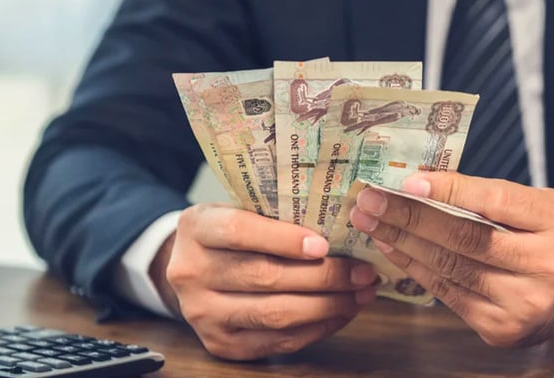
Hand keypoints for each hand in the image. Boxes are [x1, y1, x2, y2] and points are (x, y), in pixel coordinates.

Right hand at [149, 203, 376, 359]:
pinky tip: (341, 312)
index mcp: (197, 228)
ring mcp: (202, 314)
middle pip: (265, 277)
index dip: (284, 239)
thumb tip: (342, 224)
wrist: (192, 269)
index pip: (239, 232)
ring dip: (327, 306)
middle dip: (323, 277)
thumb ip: (277, 213)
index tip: (324, 245)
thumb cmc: (231, 233)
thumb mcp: (241, 208)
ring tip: (360, 293)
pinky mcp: (220, 344)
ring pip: (274, 314)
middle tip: (362, 271)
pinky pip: (278, 341)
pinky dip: (317, 328)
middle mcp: (191, 273)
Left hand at [348, 173, 553, 346]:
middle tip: (370, 200)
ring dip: (402, 243)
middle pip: (466, 239)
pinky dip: (415, 269)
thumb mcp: (537, 204)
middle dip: (410, 217)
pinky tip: (392, 249)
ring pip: (450, 269)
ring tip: (370, 222)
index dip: (450, 190)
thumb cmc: (552, 237)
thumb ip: (490, 194)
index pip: (496, 202)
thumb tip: (422, 182)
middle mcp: (546, 268)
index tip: (408, 180)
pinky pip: (447, 294)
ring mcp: (523, 305)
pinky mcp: (501, 330)